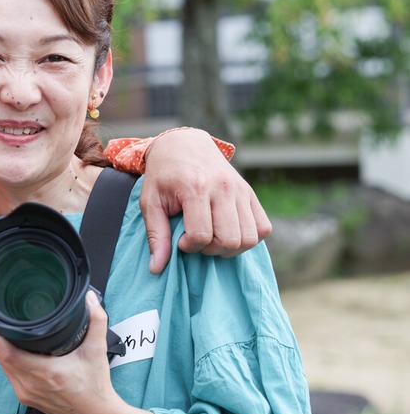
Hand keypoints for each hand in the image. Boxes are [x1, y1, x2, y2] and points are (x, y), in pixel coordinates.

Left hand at [0, 292, 156, 413]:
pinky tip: (17, 353)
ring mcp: (26, 394)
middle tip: (0, 321)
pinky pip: (10, 377)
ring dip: (2, 351)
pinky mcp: (26, 399)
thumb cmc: (96, 385)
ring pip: (3, 367)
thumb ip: (96, 321)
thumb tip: (89, 298)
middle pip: (0, 358)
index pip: (6, 352)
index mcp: (44, 372)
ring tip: (7, 334)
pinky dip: (10, 363)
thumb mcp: (97, 350)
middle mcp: (30, 385)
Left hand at [140, 128, 270, 273]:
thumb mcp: (150, 202)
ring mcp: (241, 190)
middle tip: (195, 240)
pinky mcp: (251, 193)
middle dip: (211, 249)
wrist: (183, 145)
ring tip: (211, 237)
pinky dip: (248, 237)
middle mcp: (224, 188)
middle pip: (229, 240)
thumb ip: (155, 235)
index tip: (179, 240)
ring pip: (249, 238)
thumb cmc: (163, 176)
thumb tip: (156, 269)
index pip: (202, 235)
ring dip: (230, 247)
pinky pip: (263, 228)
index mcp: (196, 187)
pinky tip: (227, 231)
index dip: (189, 246)